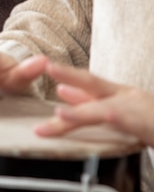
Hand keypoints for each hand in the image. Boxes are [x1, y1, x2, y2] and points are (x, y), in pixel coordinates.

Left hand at [35, 63, 153, 146]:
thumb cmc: (152, 123)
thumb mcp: (121, 111)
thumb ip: (92, 102)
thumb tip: (62, 92)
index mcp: (121, 94)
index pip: (91, 81)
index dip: (69, 73)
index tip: (47, 65)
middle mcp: (130, 98)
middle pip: (97, 86)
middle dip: (73, 76)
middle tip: (51, 68)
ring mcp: (142, 110)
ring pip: (109, 110)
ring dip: (84, 113)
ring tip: (60, 114)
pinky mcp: (151, 125)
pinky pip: (132, 124)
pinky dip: (118, 122)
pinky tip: (107, 119)